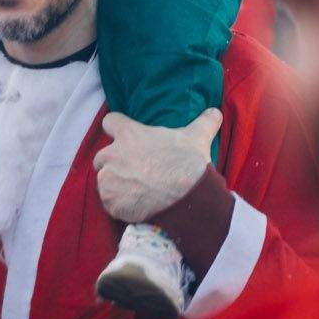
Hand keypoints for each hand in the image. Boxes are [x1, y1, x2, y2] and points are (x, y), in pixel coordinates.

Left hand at [93, 108, 222, 223]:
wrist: (187, 198)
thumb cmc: (189, 164)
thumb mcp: (197, 137)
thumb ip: (203, 121)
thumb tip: (215, 111)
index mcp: (129, 134)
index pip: (110, 122)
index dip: (117, 130)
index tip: (125, 138)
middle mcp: (113, 154)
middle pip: (102, 157)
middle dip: (114, 164)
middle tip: (134, 172)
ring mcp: (109, 179)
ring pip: (104, 180)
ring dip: (116, 185)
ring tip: (137, 192)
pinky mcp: (111, 202)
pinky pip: (109, 203)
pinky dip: (119, 206)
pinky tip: (136, 207)